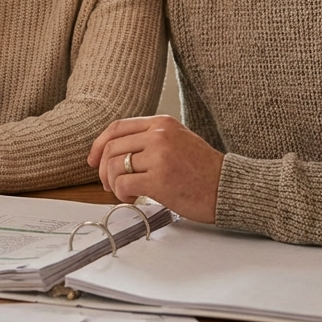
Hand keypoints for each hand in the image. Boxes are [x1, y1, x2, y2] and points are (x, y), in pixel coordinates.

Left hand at [88, 115, 223, 223]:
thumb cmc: (204, 170)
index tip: (93, 159)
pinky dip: (121, 194)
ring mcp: (159, 157)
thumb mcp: (178, 140)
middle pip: (112, 147)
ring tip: (124, 192)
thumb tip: (116, 151)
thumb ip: (150, 139)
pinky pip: (123, 184)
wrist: (228, 187)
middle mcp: (159, 135)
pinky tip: (133, 198)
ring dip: (113, 183)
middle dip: (103, 169)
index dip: (99, 145)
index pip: (117, 127)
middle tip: (107, 183)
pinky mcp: (160, 180)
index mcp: (162, 123)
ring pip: (115, 166)